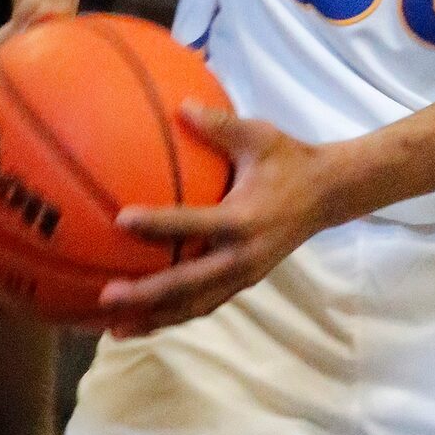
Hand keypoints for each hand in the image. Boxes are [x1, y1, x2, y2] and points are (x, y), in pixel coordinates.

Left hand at [98, 106, 337, 335]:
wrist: (327, 194)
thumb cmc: (288, 159)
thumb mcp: (258, 135)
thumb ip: (219, 124)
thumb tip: (179, 106)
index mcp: (242, 218)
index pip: (193, 224)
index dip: (157, 224)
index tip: (121, 220)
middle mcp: (241, 256)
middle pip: (187, 285)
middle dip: (146, 295)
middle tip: (106, 297)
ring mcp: (244, 276)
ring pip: (193, 306)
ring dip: (154, 318)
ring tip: (114, 329)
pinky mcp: (243, 284)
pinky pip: (203, 305)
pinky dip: (173, 316)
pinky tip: (143, 321)